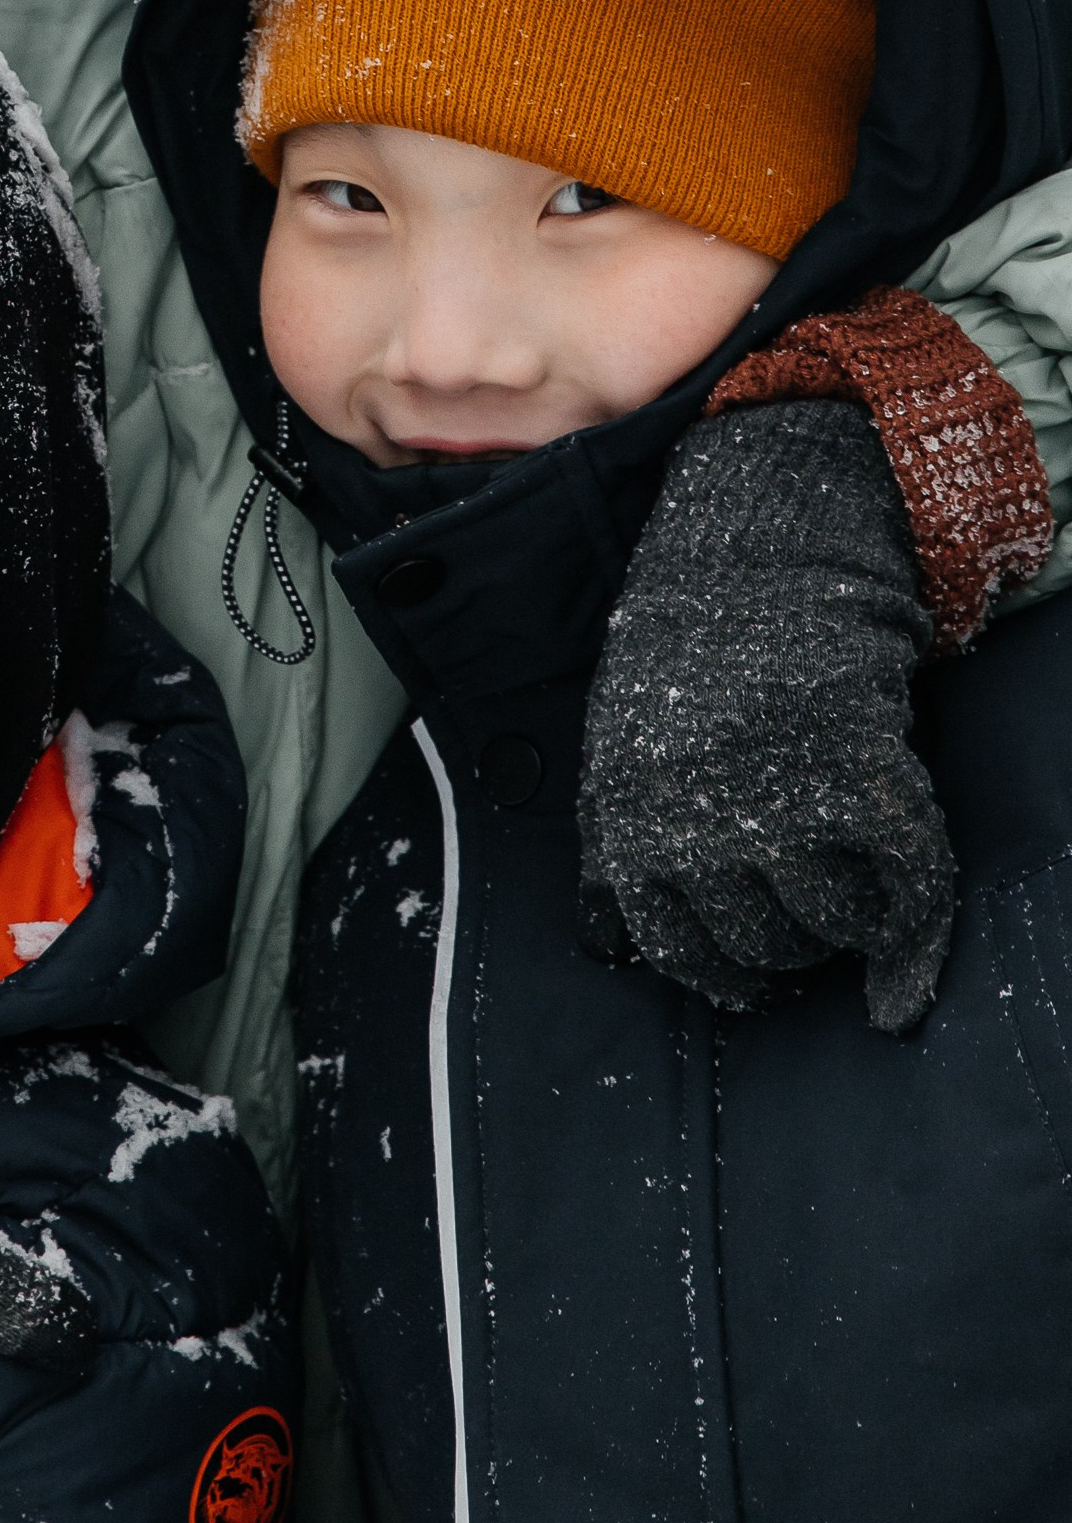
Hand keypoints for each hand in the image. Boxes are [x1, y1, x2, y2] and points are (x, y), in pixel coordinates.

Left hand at [578, 398, 953, 1034]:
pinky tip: (907, 929)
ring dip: (853, 924)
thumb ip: (608, 848)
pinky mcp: (860, 767)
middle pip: (762, 947)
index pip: (674, 950)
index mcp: (627, 817)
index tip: (753, 974)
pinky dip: (920, 920)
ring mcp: (780, 795)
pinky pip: (908, 881)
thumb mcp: (616, 746)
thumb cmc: (682, 654)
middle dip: (792, 944)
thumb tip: (604, 951)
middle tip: (806, 906)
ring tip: (850, 881)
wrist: (758, 547)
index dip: (723, 974)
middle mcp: (697, 817)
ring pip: (834, 925)